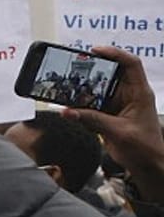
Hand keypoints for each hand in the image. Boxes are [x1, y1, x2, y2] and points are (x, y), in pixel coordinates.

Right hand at [65, 46, 163, 198]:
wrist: (148, 166)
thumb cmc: (145, 148)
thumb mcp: (118, 133)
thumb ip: (92, 121)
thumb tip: (68, 112)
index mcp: (140, 93)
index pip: (131, 64)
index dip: (114, 53)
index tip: (95, 51)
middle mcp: (129, 95)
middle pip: (110, 73)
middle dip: (92, 70)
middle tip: (74, 68)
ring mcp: (118, 104)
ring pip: (98, 88)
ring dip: (83, 89)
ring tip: (68, 88)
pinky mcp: (108, 114)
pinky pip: (91, 104)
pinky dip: (80, 104)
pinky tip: (70, 106)